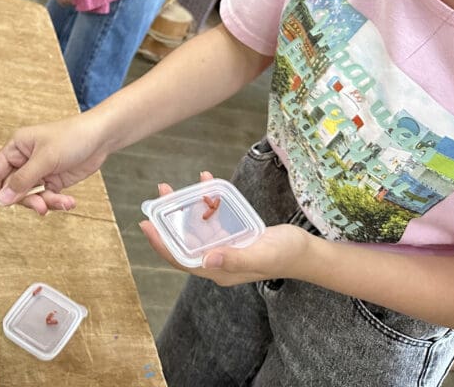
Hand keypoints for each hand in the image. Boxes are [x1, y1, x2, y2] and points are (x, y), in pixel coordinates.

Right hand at [0, 115, 110, 220]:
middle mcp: (25, 160)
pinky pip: (47, 198)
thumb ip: (23, 181)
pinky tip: (69, 202)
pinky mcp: (53, 181)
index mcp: (17, 148)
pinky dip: (57, 202)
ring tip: (63, 202)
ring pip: (32, 197)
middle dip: (28, 200)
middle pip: (14, 190)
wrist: (101, 137)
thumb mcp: (45, 159)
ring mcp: (39, 172)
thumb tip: (2, 200)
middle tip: (41, 208)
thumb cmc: (71, 137)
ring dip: (46, 203)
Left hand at [139, 173, 310, 285]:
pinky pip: (213, 218)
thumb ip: (235, 258)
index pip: (181, 259)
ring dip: (184, 207)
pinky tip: (206, 183)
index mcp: (219, 270)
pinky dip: (207, 202)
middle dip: (168, 219)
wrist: (308, 251)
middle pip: (184, 241)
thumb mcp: (262, 255)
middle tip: (160, 194)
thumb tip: (207, 260)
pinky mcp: (234, 236)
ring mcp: (224, 248)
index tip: (146, 224)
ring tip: (173, 187)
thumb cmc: (287, 255)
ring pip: (195, 228)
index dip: (161, 243)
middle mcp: (217, 260)